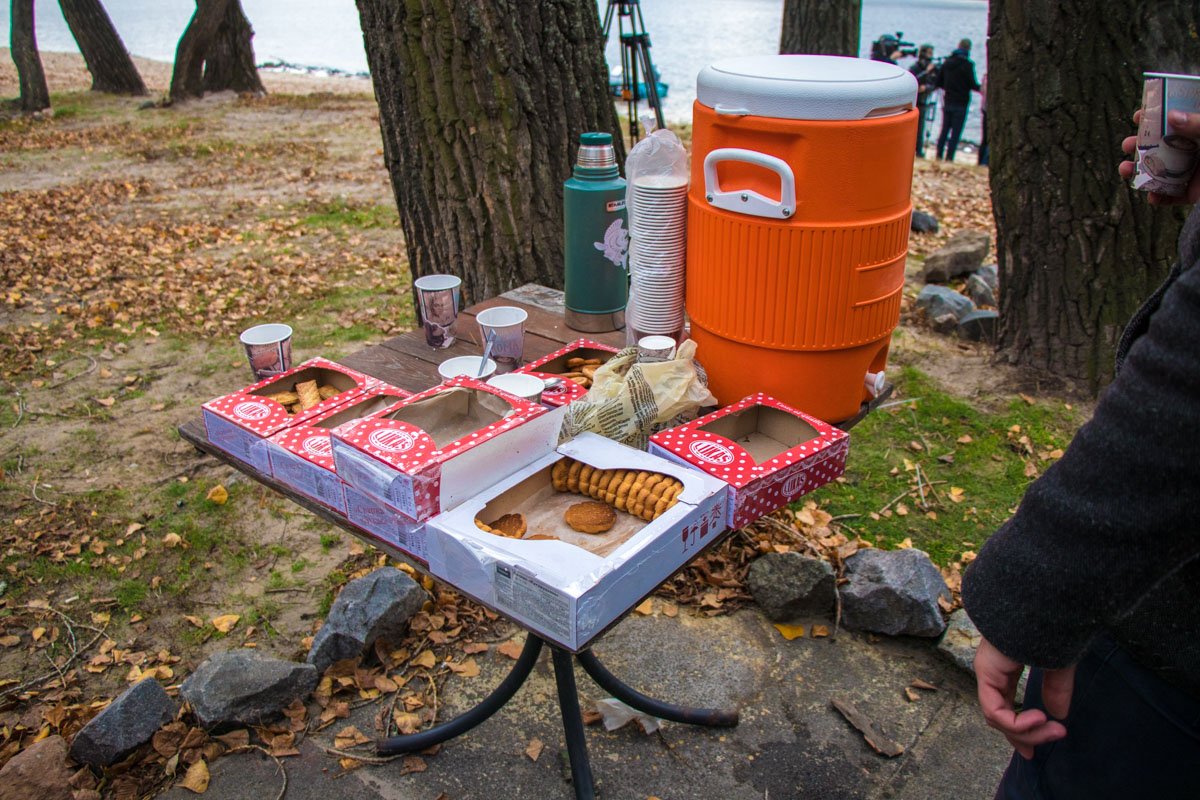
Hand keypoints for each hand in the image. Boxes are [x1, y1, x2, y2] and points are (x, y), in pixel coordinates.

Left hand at [974, 638, 1073, 758]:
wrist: (1042, 601)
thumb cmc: (1050, 626)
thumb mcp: (1058, 664)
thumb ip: (1056, 689)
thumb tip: (1058, 715)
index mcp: (1005, 669)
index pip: (1005, 707)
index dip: (1020, 730)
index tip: (1040, 744)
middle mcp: (992, 672)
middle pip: (999, 717)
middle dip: (1022, 737)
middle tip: (1041, 748)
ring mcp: (987, 672)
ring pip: (997, 718)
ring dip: (1025, 731)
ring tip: (1051, 729)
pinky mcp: (986, 671)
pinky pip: (994, 710)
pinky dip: (1016, 722)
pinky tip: (1038, 717)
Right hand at [1120, 109, 1199, 204]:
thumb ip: (1198, 123)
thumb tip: (1171, 115)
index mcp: (1197, 134)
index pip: (1172, 122)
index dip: (1153, 117)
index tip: (1137, 116)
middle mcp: (1194, 151)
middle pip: (1159, 146)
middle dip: (1138, 146)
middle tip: (1127, 145)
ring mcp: (1191, 173)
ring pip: (1159, 171)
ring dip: (1138, 172)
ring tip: (1124, 169)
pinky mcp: (1191, 193)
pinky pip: (1170, 197)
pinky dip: (1158, 198)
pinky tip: (1152, 197)